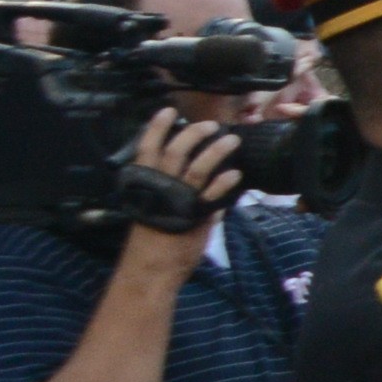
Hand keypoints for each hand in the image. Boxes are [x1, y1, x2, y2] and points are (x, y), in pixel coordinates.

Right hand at [116, 108, 243, 264]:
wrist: (152, 270)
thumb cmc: (152, 243)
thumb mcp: (157, 212)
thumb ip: (179, 195)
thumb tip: (204, 186)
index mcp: (144, 185)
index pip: (147, 150)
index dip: (156, 129)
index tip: (168, 112)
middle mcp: (159, 189)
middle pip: (174, 152)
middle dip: (193, 134)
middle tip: (210, 125)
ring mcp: (178, 201)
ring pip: (197, 167)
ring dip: (215, 150)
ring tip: (232, 140)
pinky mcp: (195, 216)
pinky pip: (212, 195)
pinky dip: (224, 182)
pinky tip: (236, 174)